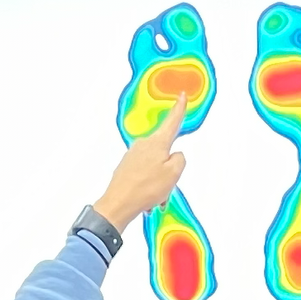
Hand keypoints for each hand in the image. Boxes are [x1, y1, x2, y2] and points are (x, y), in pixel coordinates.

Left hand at [92, 113, 188, 234]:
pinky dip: (149, 186)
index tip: (182, 96)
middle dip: (169, 170)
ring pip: (155, 166)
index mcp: (157, 142)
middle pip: (165, 152)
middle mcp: (143, 144)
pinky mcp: (126, 166)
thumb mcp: (174, 173)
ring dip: (159, 182)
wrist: (118, 203)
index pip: (172, 121)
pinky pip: (144, 174)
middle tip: (166, 187)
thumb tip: (175, 155)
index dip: (179, 108)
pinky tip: (146, 199)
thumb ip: (180, 159)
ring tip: (155, 197)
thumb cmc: (146, 188)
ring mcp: (133, 154)